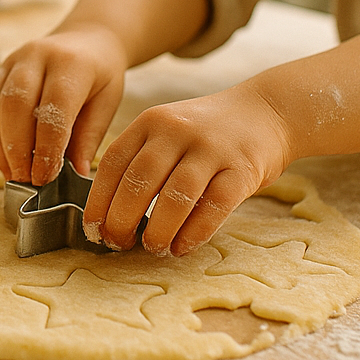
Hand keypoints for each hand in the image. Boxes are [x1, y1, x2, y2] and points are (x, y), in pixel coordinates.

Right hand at [0, 24, 128, 185]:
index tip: (45, 177)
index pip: (53, 109)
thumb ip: (88, 137)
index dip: (46, 148)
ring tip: (12, 173)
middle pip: (16, 105)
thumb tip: (75, 174)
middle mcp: (38, 55)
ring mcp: (14, 60)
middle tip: (25, 179)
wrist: (87, 39)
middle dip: (17, 149)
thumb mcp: (107, 103)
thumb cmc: (100, 75)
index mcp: (71, 64)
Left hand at [85, 81, 292, 255]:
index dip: (99, 200)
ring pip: (176, 195)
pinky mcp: (242, 168)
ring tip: (153, 248)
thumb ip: (142, 162)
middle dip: (122, 219)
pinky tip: (182, 247)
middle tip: (118, 244)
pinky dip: (194, 231)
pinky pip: (215, 206)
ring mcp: (211, 148)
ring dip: (159, 229)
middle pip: (139, 180)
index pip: (113, 163)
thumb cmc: (207, 133)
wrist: (267, 111)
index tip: (93, 229)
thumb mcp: (168, 132)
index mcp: (151, 122)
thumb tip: (111, 216)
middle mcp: (177, 130)